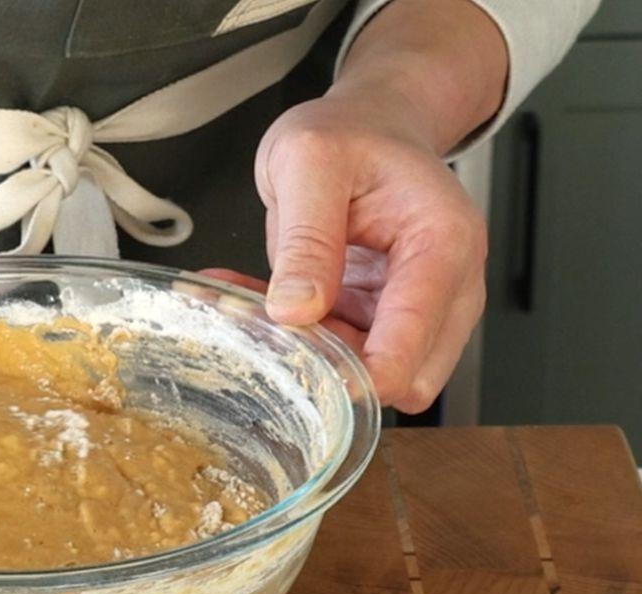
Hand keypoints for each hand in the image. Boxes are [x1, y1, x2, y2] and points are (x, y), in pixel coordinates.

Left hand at [244, 93, 487, 413]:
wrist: (369, 124)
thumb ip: (307, 238)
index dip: (359, 376)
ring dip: (304, 356)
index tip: (300, 368)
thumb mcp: (310, 164)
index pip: (413, 346)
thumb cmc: (353, 133)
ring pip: (367, 374)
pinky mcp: (378, 317)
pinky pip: (338, 353)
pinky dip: (292, 339)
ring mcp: (413, 306)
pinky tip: (246, 303)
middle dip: (334, 372)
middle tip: (266, 336)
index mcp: (442, 245)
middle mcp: (443, 285)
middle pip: (405, 377)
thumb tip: (296, 310)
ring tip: (241, 310)